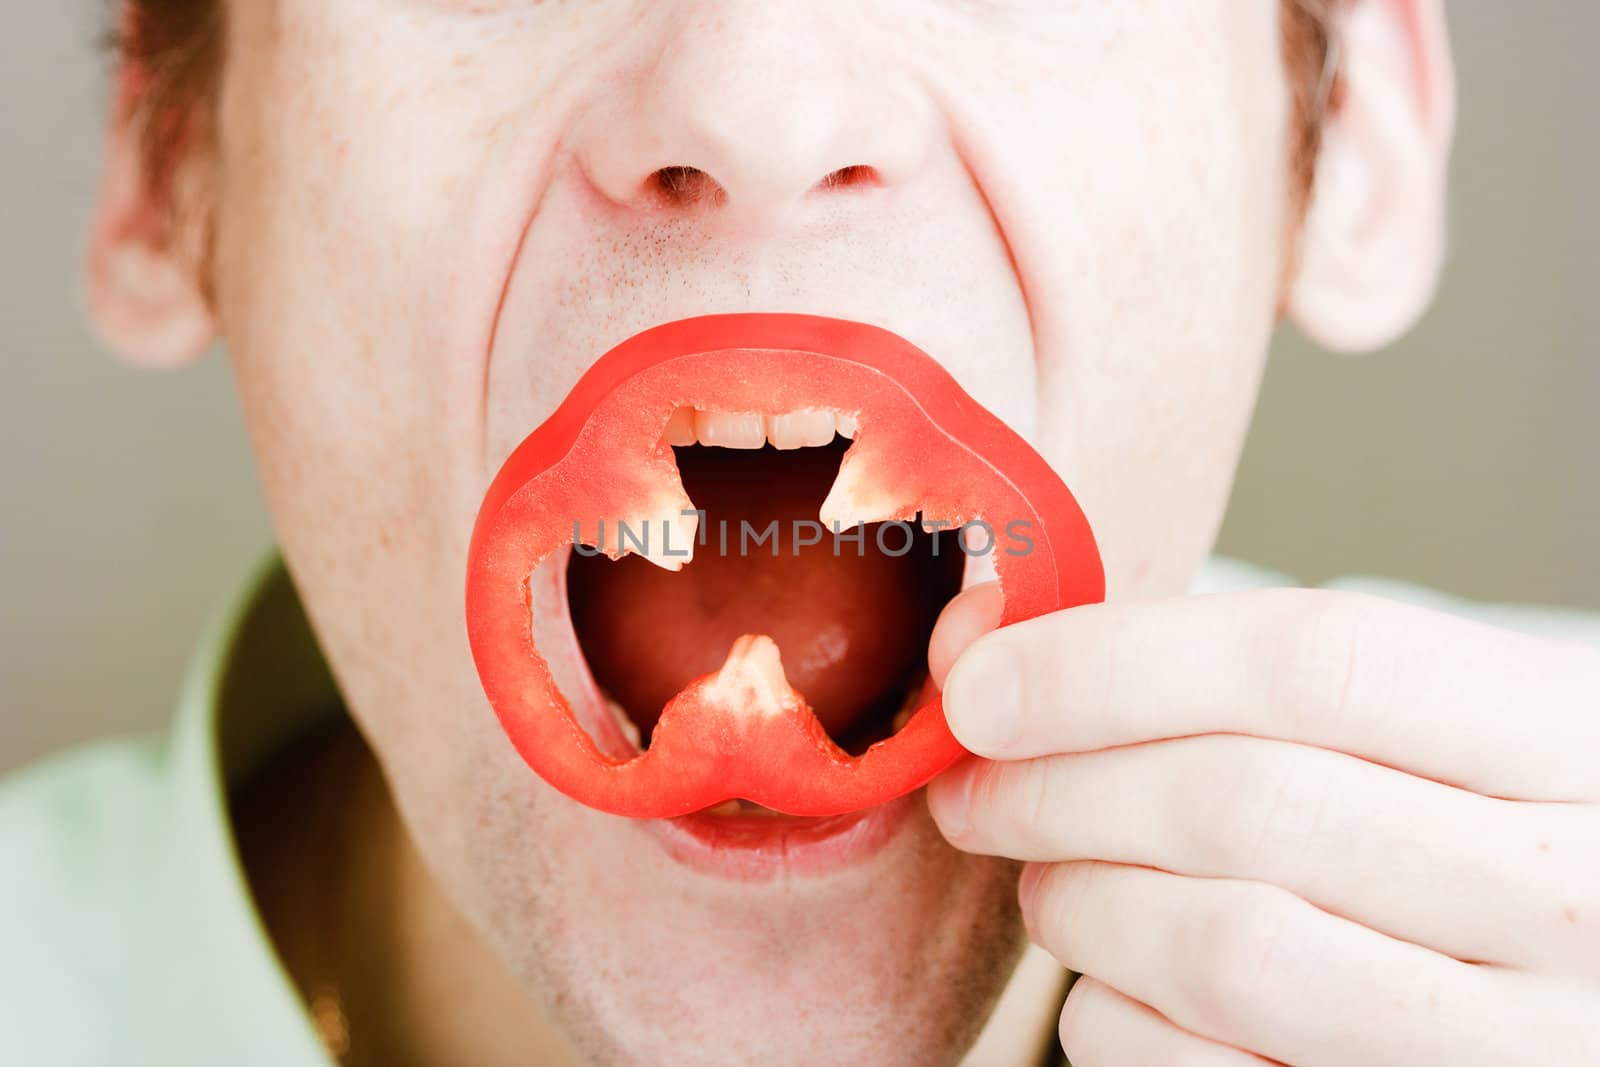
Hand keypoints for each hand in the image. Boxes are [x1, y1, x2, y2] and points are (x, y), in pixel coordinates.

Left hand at [926, 584, 1599, 1065]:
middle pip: (1240, 804)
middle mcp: (1570, 894)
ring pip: (1217, 947)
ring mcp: (1511, 1040)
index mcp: (1570, 740)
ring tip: (1051, 880)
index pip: (1312, 663)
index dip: (1110, 665)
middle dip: (1056, 788)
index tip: (980, 685)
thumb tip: (987, 648)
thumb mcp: (1436, 724)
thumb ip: (1242, 680)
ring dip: (1077, 903)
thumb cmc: (1470, 829)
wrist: (1584, 983)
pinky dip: (1111, 1014)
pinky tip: (1114, 979)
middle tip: (975, 787)